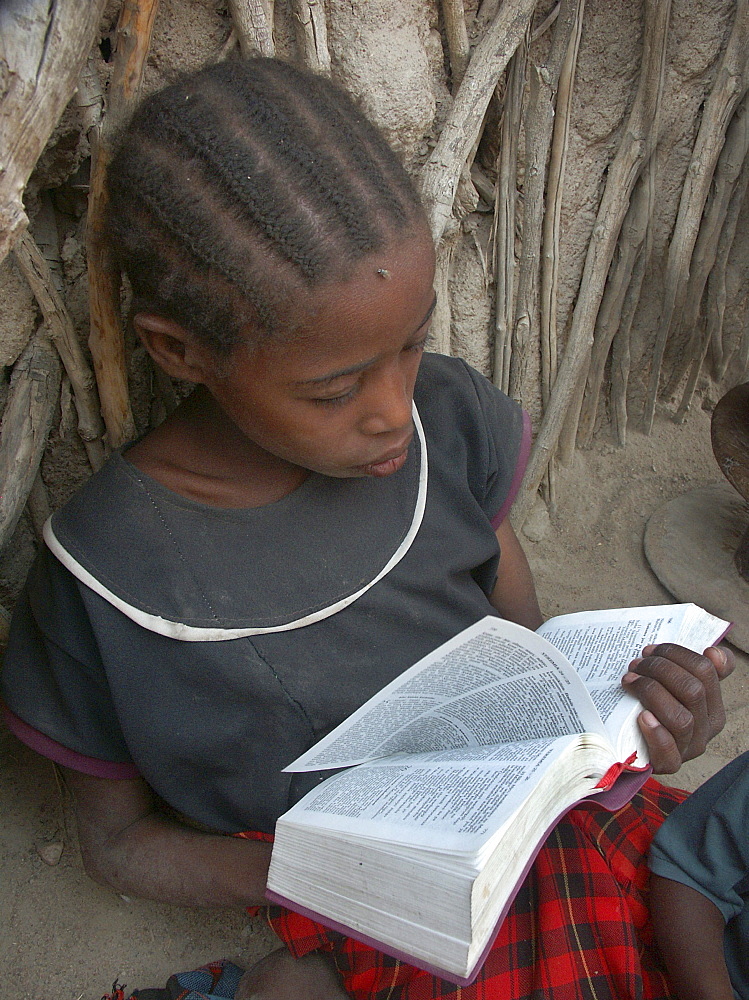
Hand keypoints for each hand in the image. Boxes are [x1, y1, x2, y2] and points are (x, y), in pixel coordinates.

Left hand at [621, 643, 734, 772]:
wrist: (635, 746)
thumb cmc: (656, 709)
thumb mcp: (675, 687)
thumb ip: (695, 668)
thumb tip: (715, 652)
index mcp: (713, 704)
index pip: (705, 671)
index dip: (676, 654)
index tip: (650, 650)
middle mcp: (707, 727)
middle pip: (693, 691)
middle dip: (659, 670)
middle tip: (635, 665)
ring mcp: (690, 748)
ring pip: (682, 719)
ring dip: (652, 694)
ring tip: (629, 682)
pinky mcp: (669, 765)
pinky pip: (669, 752)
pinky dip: (656, 733)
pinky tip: (641, 717)